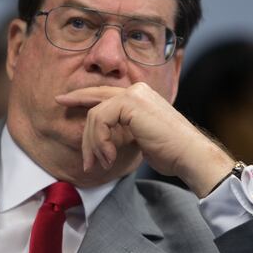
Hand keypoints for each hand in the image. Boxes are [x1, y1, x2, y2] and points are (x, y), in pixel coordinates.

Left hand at [55, 82, 234, 196]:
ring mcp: (133, 94)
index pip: (104, 94)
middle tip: (75, 139)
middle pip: (95, 99)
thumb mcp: (140, 137)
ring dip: (93, 144)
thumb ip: (122, 129)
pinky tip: (110, 157)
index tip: (63, 101)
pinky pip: (100, 120)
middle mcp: (136, 89)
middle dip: (78, 113)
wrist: (189, 154)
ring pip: (94, 115)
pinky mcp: (130, 103)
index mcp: (139, 96)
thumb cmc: (169, 151)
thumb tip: (100, 136)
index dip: (81, 96)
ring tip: (102, 163)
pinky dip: (100, 142)